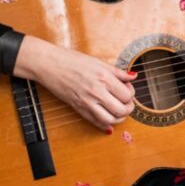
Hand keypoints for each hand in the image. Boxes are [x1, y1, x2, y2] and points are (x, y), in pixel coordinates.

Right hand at [13, 36, 137, 132]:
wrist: (50, 65)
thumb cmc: (73, 60)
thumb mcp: (99, 62)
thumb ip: (118, 72)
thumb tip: (134, 76)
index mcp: (104, 78)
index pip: (127, 95)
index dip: (131, 94)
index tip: (127, 89)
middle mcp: (97, 91)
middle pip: (122, 109)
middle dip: (128, 108)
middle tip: (126, 103)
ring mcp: (87, 102)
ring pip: (110, 119)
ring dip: (119, 118)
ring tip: (118, 111)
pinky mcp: (78, 108)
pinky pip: (95, 122)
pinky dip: (105, 125)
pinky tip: (109, 122)